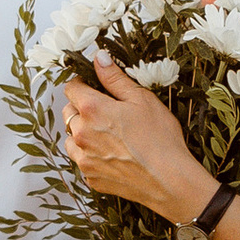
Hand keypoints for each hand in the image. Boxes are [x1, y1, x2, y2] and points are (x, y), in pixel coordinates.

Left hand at [62, 54, 211, 225]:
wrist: (170, 181)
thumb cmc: (160, 138)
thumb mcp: (141, 99)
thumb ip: (115, 78)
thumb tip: (99, 58)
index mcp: (91, 109)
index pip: (71, 88)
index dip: (81, 83)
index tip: (92, 85)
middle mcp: (81, 134)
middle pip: (69, 113)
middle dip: (82, 108)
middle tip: (107, 111)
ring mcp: (83, 158)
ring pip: (71, 138)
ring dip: (83, 132)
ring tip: (109, 134)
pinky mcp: (90, 177)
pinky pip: (82, 160)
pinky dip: (90, 154)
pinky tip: (113, 154)